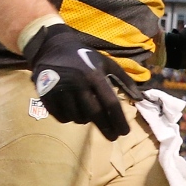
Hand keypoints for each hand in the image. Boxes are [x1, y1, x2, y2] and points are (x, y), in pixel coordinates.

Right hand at [23, 23, 142, 140]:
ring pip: (78, 118)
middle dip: (106, 128)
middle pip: (95, 114)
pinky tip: (74, 111)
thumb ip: (125, 81)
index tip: (125, 133)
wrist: (52, 47)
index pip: (110, 103)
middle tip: (113, 137)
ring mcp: (60, 91)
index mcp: (95, 75)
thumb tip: (140, 99)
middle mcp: (78, 84)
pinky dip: (70, 118)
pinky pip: (62, 117)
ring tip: (89, 113)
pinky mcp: (46, 96)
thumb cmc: (85, 58)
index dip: (118, 120)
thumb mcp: (107, 64)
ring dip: (86, 120)